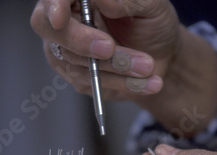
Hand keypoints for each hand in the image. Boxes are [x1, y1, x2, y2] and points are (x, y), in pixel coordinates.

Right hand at [30, 0, 179, 98]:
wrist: (163, 56)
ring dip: (116, 66)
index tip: (60, 17)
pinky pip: (94, 84)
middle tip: (109, 48)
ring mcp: (70, 52)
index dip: (54, 6)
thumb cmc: (154, 23)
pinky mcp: (81, 78)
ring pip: (77, 62)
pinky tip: (148, 82)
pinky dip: (123, 83)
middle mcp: (69, 22)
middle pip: (53, 31)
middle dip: (80, 41)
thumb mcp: (151, 6)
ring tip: (147, 66)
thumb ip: (128, 0)